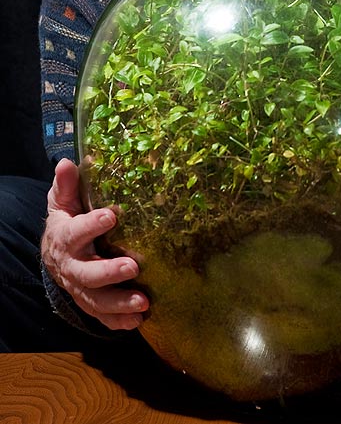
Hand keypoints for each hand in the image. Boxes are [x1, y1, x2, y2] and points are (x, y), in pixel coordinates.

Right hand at [41, 158, 149, 329]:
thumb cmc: (67, 219)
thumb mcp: (62, 200)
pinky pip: (102, 316)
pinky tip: (138, 321)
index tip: (112, 215)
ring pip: (96, 300)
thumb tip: (67, 162)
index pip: (75, 232)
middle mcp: (72, 266)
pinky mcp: (91, 301)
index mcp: (65, 238)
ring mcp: (81, 287)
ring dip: (119, 303)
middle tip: (133, 266)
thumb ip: (66, 185)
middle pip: (87, 274)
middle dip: (109, 272)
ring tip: (143, 303)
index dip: (92, 225)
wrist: (54, 253)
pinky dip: (118, 321)